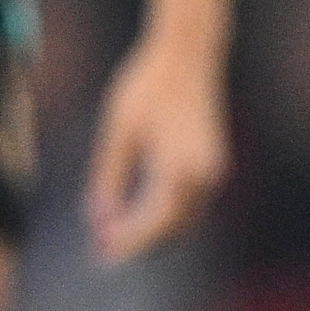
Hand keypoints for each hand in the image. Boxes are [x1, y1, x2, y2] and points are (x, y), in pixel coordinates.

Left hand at [83, 35, 229, 264]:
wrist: (188, 54)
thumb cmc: (148, 86)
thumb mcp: (117, 133)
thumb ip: (107, 179)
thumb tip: (96, 220)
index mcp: (178, 170)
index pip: (150, 223)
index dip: (125, 242)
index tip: (99, 256)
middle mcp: (203, 177)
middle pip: (170, 229)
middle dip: (137, 244)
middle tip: (100, 253)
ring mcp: (212, 172)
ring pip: (182, 220)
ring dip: (152, 233)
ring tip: (114, 236)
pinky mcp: (212, 165)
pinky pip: (188, 204)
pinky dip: (164, 215)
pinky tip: (137, 213)